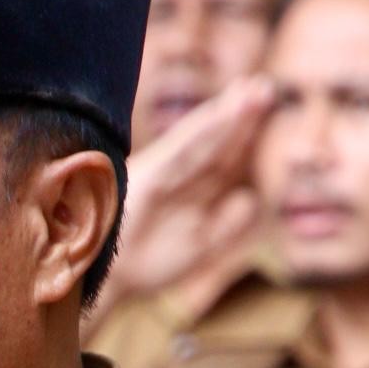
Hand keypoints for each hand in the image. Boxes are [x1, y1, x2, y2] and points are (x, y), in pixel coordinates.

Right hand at [110, 76, 273, 302]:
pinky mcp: (150, 177)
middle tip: (266, 86)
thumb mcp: (198, 246)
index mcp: (189, 189)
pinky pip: (182, 150)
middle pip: (217, 143)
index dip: (245, 133)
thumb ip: (225, 224)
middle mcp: (178, 177)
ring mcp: (164, 174)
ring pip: (203, 140)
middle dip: (242, 116)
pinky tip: (223, 113)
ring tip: (253, 91)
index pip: (223, 156)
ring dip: (228, 116)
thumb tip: (250, 198)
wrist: (103, 281)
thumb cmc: (145, 265)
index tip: (266, 104)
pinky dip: (203, 130)